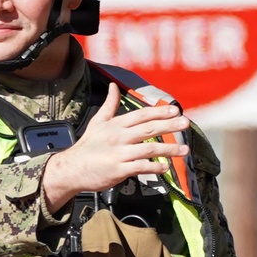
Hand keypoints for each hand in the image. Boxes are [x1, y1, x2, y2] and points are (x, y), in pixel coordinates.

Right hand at [42, 82, 189, 211]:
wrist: (71, 169)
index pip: (141, 115)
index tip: (175, 110)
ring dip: (169, 149)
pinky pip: (141, 167)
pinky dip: (154, 167)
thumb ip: (109, 105)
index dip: (159, 112)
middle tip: (185, 123)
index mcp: (115, 125)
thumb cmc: (87, 147)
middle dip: (169, 125)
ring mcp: (119, 154)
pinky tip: (165, 167)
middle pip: (149, 129)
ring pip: (149, 149)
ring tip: (184, 150)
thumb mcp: (97, 122)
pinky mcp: (118, 170)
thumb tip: (113, 86)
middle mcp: (119, 137)